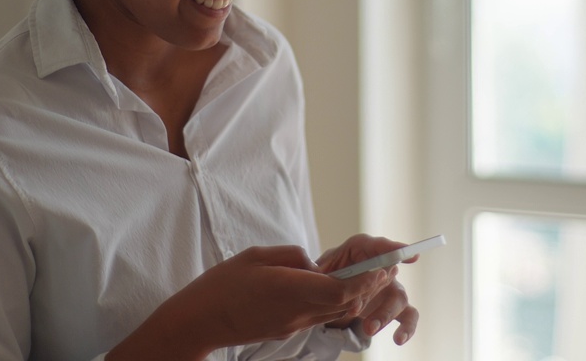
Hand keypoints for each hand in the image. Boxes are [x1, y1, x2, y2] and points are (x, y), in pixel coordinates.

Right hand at [107, 245, 390, 359]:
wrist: (199, 321)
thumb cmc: (222, 284)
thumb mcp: (258, 256)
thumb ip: (292, 257)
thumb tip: (313, 264)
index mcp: (292, 291)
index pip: (343, 289)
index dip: (369, 276)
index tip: (386, 261)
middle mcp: (299, 313)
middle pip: (346, 303)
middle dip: (370, 283)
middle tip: (386, 263)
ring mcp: (293, 324)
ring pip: (336, 311)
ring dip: (355, 293)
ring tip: (368, 272)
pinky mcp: (286, 329)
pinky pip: (319, 314)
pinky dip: (334, 301)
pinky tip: (333, 286)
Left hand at [317, 234, 421, 344]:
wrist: (329, 292)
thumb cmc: (325, 274)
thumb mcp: (318, 270)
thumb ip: (320, 273)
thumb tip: (317, 278)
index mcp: (362, 249)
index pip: (379, 246)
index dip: (395, 249)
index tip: (411, 255)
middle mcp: (382, 266)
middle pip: (390, 274)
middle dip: (376, 290)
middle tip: (358, 307)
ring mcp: (391, 287)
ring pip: (399, 297)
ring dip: (384, 314)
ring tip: (368, 329)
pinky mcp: (394, 307)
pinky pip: (408, 316)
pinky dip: (407, 328)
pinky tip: (399, 339)